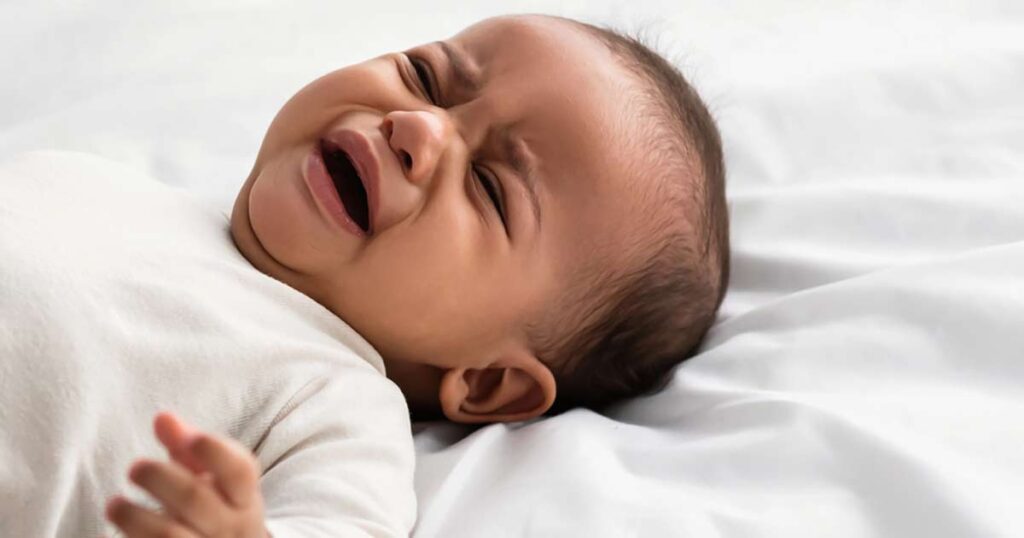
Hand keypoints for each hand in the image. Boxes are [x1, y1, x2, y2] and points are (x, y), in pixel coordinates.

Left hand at [105, 412, 268, 536]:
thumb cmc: (218, 511)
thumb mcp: (215, 481)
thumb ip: (189, 449)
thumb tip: (162, 417)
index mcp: (243, 498)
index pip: (239, 471)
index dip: (215, 451)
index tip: (191, 438)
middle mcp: (230, 527)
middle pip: (195, 499)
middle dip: (159, 477)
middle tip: (135, 467)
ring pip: (169, 535)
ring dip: (134, 516)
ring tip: (114, 505)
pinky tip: (118, 531)